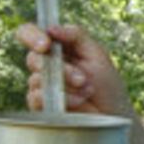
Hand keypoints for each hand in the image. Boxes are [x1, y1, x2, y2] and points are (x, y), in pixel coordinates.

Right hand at [16, 22, 132, 117]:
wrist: (112, 115)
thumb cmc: (107, 84)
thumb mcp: (97, 54)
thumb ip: (77, 36)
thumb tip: (51, 28)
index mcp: (57, 48)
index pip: (30, 33)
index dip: (31, 35)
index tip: (45, 45)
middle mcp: (45, 64)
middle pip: (32, 58)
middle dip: (61, 68)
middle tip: (81, 78)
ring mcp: (41, 85)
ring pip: (36, 79)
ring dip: (66, 85)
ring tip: (87, 91)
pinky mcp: (41, 105)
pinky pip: (36, 98)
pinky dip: (62, 99)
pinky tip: (78, 102)